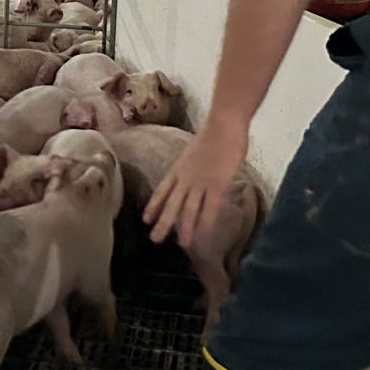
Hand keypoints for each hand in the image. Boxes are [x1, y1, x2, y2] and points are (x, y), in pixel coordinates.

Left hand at [144, 121, 246, 250]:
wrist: (223, 125)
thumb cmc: (214, 134)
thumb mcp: (194, 152)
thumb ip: (192, 166)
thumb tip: (196, 174)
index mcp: (178, 168)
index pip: (162, 190)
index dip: (153, 205)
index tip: (146, 219)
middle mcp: (185, 178)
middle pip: (171, 204)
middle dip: (163, 223)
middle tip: (155, 239)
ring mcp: (200, 182)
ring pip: (188, 210)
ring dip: (184, 228)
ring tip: (182, 244)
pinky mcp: (217, 185)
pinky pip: (209, 207)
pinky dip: (205, 221)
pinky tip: (203, 233)